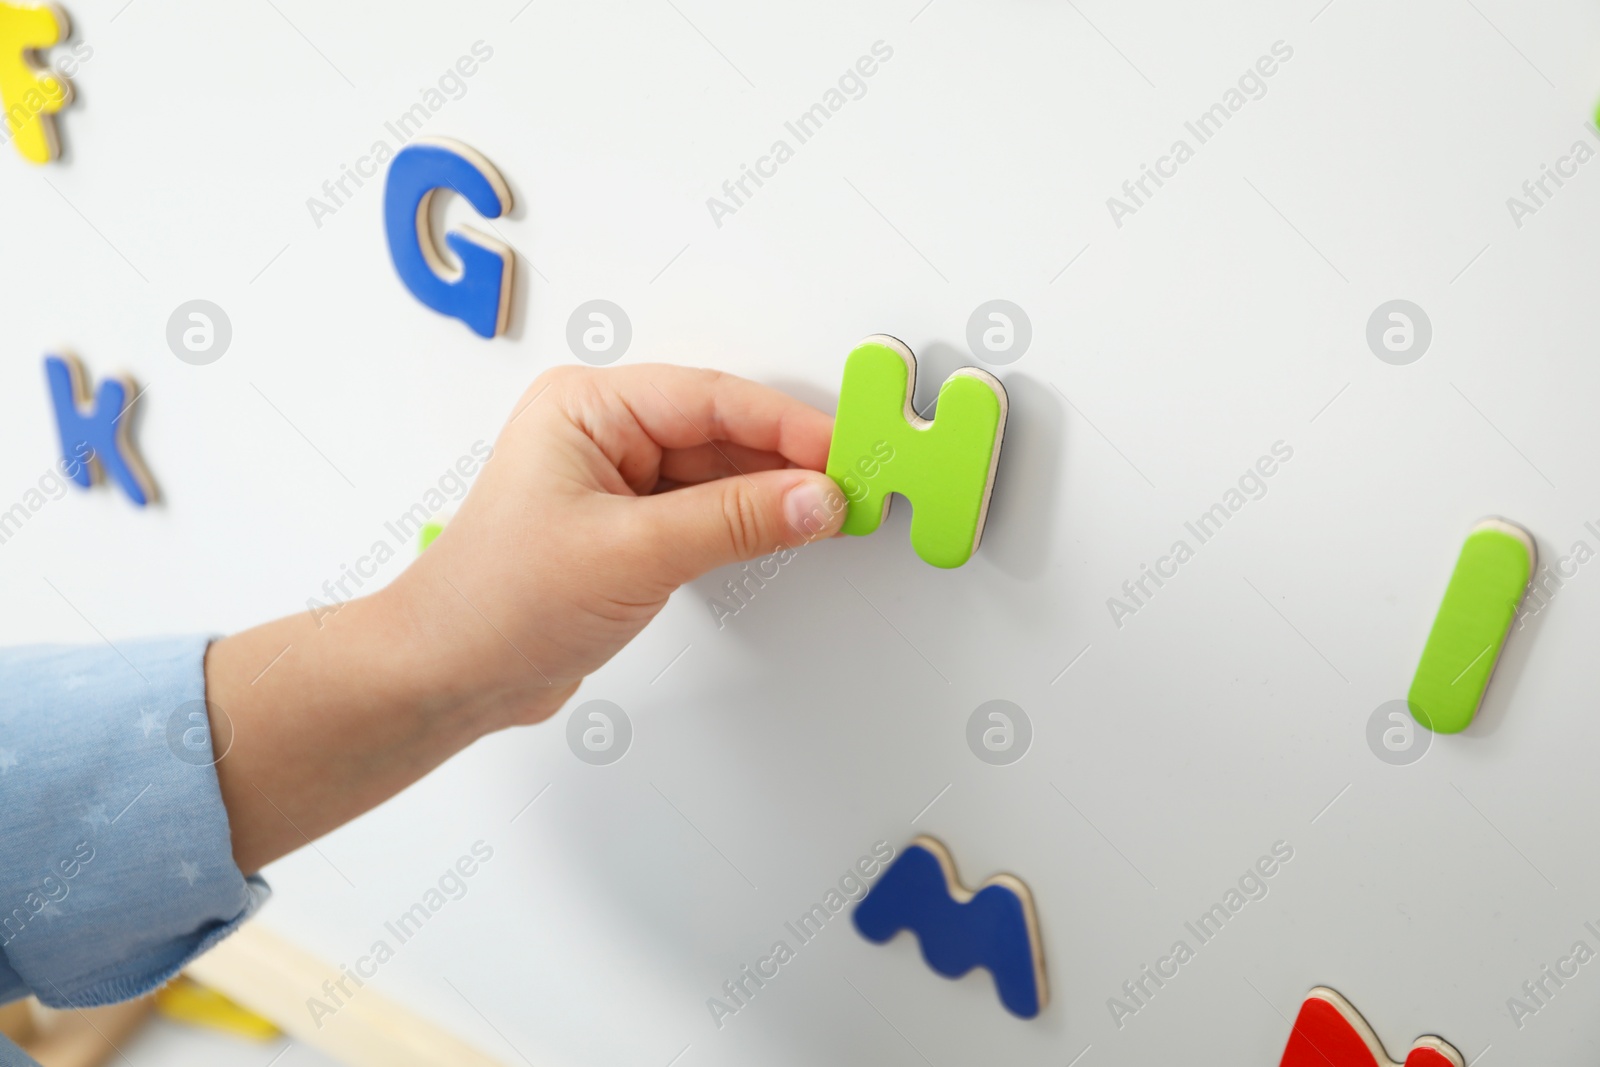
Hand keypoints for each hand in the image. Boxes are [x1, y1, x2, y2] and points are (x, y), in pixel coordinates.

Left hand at [205, 364, 844, 872]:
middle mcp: (601, 435)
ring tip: (831, 512)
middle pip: (719, 431)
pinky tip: (785, 532)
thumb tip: (815, 498)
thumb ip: (734, 521)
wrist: (447, 676)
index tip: (843, 455)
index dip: (785, 426)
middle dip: (786, 460)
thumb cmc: (498, 602)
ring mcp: (614, 484)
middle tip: (851, 486)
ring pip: (716, 474)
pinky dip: (745, 523)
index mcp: (587, 408)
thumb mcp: (631, 554)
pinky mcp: (625, 531)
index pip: (710, 400)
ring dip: (770, 494)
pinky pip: (703, 512)